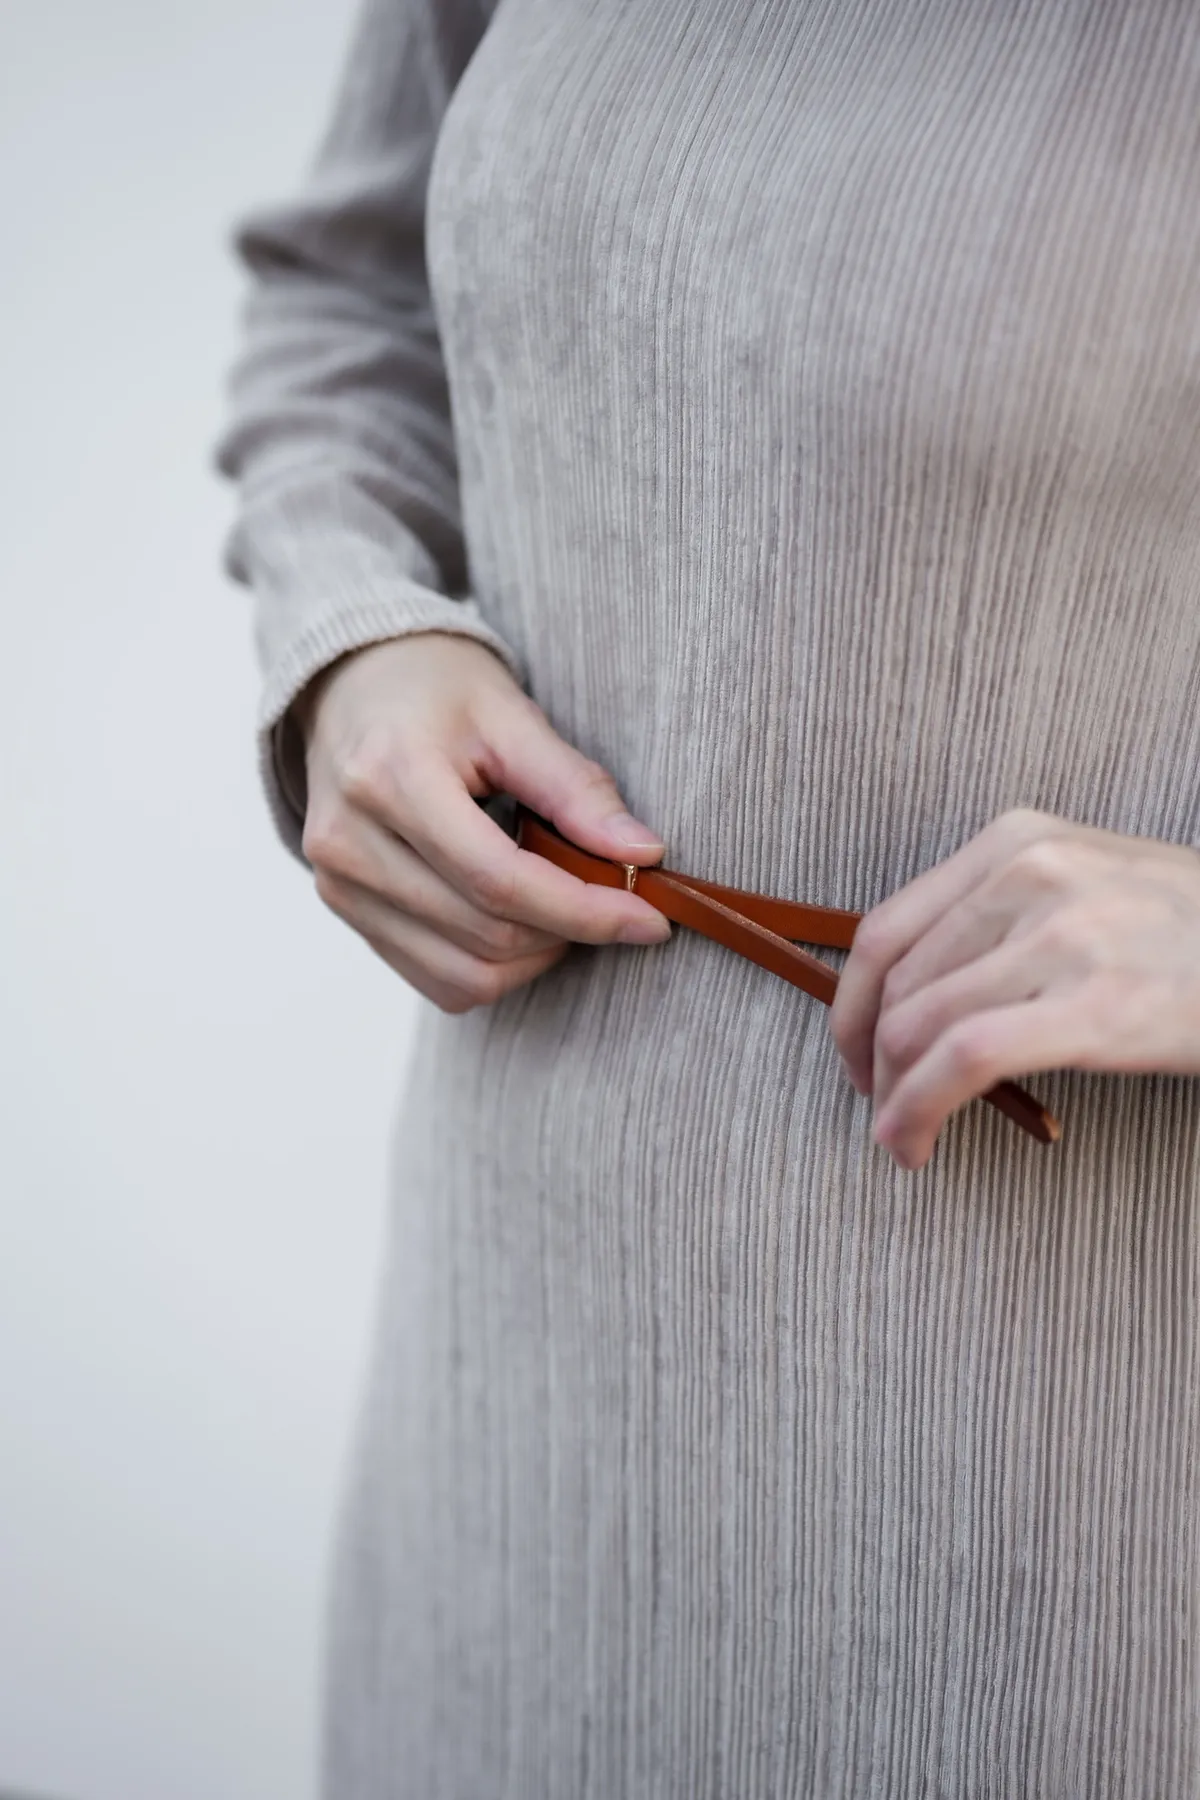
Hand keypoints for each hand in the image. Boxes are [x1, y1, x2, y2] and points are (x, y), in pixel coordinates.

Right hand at [296, 632, 670, 1009]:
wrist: (350, 683)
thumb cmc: (436, 688)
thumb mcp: (512, 715)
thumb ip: (576, 789)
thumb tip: (643, 854)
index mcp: (390, 779)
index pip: (501, 881)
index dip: (585, 912)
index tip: (651, 920)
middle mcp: (350, 843)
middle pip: (487, 934)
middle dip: (570, 931)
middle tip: (616, 900)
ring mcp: (338, 885)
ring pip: (465, 976)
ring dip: (536, 956)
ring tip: (563, 905)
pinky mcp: (343, 910)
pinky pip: (438, 981)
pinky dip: (495, 968)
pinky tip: (518, 919)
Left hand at [830, 808, 1199, 1168]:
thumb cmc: (1189, 935)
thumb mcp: (1087, 887)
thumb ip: (1000, 918)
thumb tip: (911, 997)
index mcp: (1017, 840)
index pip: (886, 928)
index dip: (849, 1005)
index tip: (856, 1053)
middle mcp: (1030, 872)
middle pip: (894, 982)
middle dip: (868, 1060)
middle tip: (880, 1108)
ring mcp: (1063, 934)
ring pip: (916, 1024)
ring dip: (890, 1097)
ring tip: (901, 1135)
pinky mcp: (1094, 1004)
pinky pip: (962, 1060)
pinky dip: (917, 1109)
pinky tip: (916, 1142)